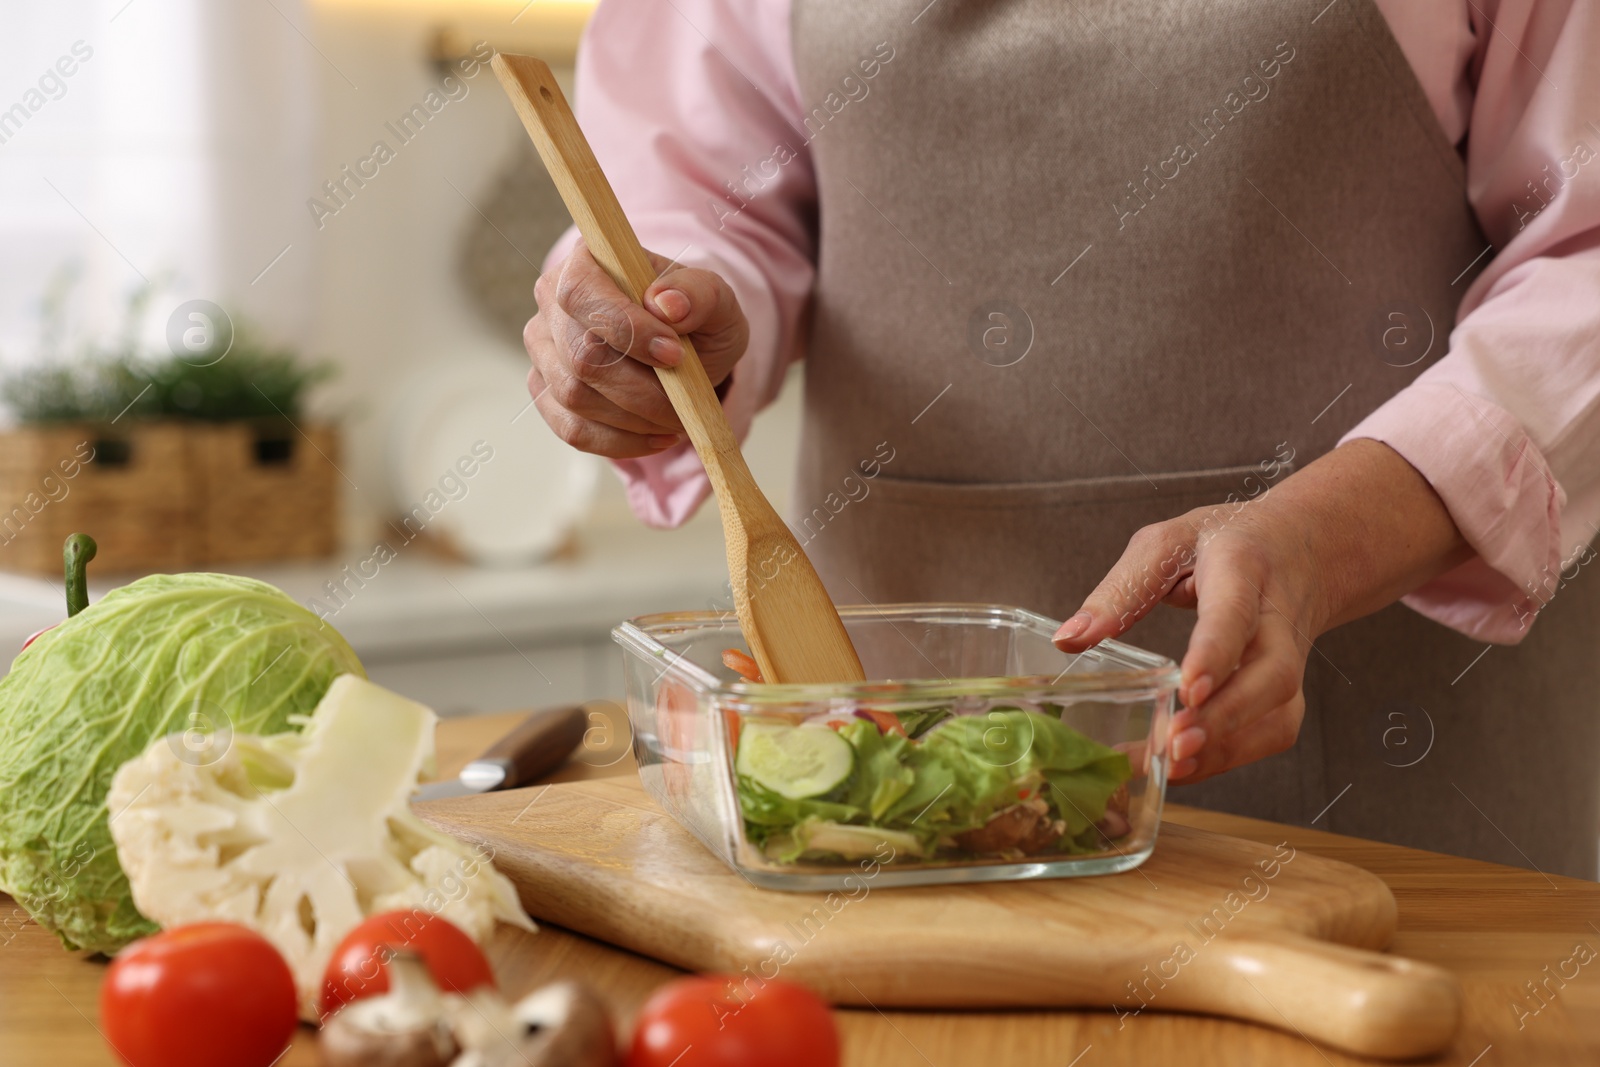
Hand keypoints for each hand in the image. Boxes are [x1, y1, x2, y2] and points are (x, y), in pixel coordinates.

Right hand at [524, 241, 749, 457]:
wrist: (681, 349)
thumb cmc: (695, 318)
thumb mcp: (715, 299)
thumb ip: (699, 293)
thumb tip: (666, 304)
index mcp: (586, 261)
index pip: (581, 293)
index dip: (625, 328)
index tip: (674, 356)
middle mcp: (551, 301)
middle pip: (579, 356)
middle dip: (640, 389)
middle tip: (684, 400)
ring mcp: (543, 349)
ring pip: (574, 397)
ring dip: (634, 418)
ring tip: (675, 416)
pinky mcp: (546, 391)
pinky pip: (572, 429)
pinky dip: (620, 442)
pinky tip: (657, 437)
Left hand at [1053, 441, 1471, 783]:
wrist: (1298, 547)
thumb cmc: (1220, 544)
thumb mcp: (1165, 546)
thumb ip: (1119, 591)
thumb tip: (1068, 640)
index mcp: (1242, 570)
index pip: (1234, 613)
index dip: (1215, 652)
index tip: (1187, 688)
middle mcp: (1276, 620)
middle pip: (1270, 675)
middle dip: (1226, 716)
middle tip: (1175, 744)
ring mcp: (1291, 659)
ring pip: (1278, 713)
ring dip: (1226, 747)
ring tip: (1171, 767)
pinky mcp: (1287, 691)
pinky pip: (1269, 733)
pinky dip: (1229, 757)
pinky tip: (1185, 768)